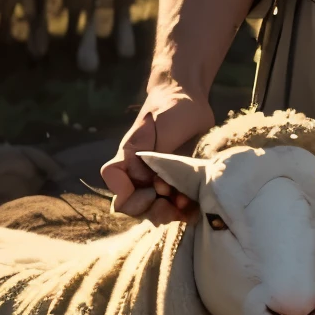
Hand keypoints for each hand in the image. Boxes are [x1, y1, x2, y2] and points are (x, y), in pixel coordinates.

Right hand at [101, 81, 213, 225]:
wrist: (190, 100)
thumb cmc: (169, 109)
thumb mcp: (155, 129)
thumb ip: (148, 156)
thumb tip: (149, 185)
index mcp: (130, 161)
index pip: (118, 190)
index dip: (132, 199)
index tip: (154, 190)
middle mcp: (141, 176)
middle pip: (137, 208)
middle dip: (155, 212)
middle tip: (173, 201)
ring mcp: (160, 181)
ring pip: (157, 212)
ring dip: (172, 214)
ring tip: (188, 203)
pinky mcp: (180, 184)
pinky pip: (178, 208)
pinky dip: (186, 212)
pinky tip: (196, 208)